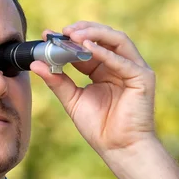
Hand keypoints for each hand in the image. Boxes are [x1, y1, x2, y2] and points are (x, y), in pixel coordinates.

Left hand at [29, 21, 156, 156]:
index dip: (69, 39)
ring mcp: (134, 69)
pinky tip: (87, 47)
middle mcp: (120, 65)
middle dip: (83, 30)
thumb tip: (35, 63)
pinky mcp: (143, 77)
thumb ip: (57, 80)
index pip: (88, 46)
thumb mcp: (73, 100)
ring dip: (95, 34)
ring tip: (74, 35)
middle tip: (63, 31)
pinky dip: (105, 52)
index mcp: (104, 69)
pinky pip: (123, 60)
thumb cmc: (99, 127)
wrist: (118, 149)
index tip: (49, 34)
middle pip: (104, 37)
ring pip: (117, 40)